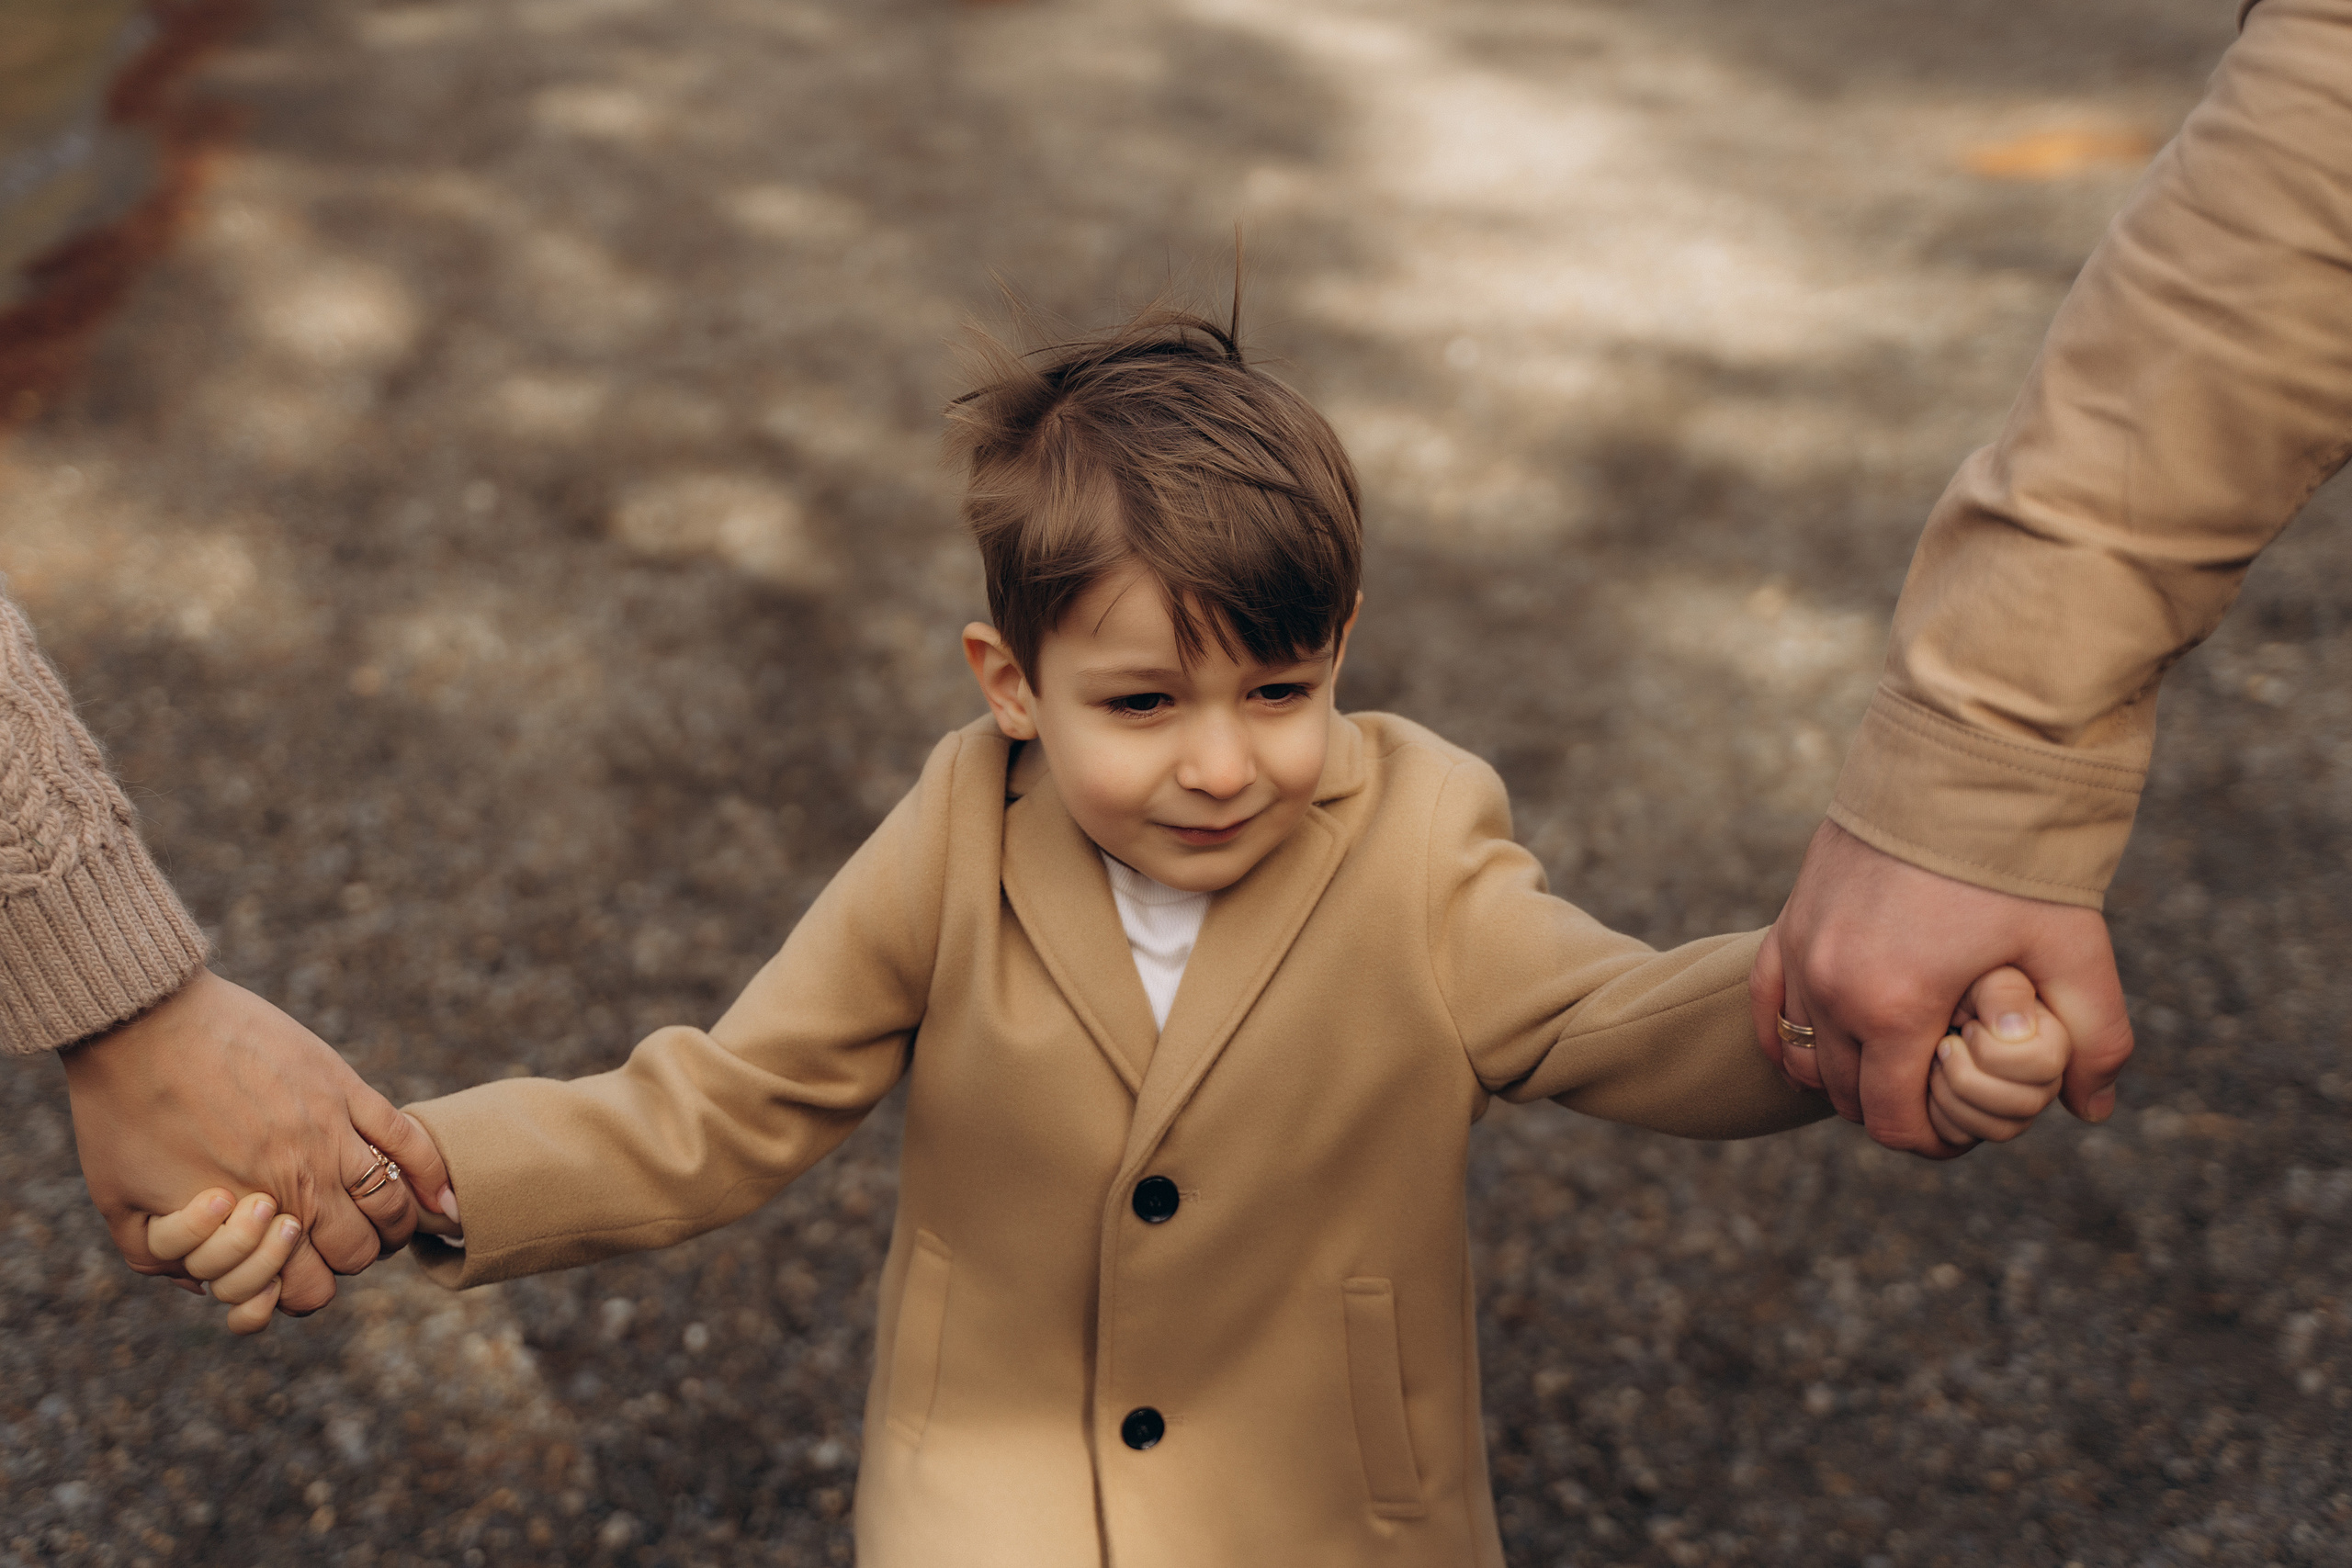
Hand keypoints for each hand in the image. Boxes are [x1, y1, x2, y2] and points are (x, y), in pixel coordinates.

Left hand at [59, 969, 449, 1317]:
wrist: (141, 1022)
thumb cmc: (120, 1111)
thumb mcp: (120, 1205)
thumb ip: (160, 1258)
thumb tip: (197, 1285)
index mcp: (250, 1218)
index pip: (311, 1289)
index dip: (306, 1292)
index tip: (295, 1274)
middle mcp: (303, 1181)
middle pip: (361, 1250)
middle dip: (350, 1257)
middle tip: (334, 1242)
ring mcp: (332, 1132)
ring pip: (393, 1203)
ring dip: (395, 1224)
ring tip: (385, 1221)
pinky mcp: (345, 1087)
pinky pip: (408, 1139)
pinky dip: (433, 1174)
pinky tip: (441, 1196)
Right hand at [1749, 820, 2134, 1156]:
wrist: (1961, 761)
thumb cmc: (2020, 860)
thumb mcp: (2076, 952)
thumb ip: (2097, 1040)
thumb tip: (2091, 1108)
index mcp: (1895, 1007)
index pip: (1891, 1120)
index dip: (1930, 1143)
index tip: (1962, 1133)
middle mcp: (1833, 988)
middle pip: (1845, 1095)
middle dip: (1891, 1109)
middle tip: (1939, 1097)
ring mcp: (1801, 952)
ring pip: (1802, 1056)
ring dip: (1844, 1075)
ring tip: (1895, 1064)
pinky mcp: (1789, 920)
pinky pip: (1767, 1006)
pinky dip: (1788, 1037)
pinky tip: (1821, 1044)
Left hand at [1925, 966, 2070, 1146]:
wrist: (1915, 984)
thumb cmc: (1951, 970)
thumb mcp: (1976, 970)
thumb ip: (2007, 994)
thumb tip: (2020, 1035)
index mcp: (2054, 1034)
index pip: (2046, 1064)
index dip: (1997, 1051)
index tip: (1968, 1024)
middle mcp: (2045, 1074)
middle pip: (2026, 1106)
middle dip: (1969, 1077)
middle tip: (1944, 1044)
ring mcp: (2015, 1101)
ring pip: (1999, 1130)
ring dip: (1951, 1095)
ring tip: (1933, 1061)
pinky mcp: (1978, 1118)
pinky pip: (1963, 1138)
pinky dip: (1935, 1114)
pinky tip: (1925, 1081)